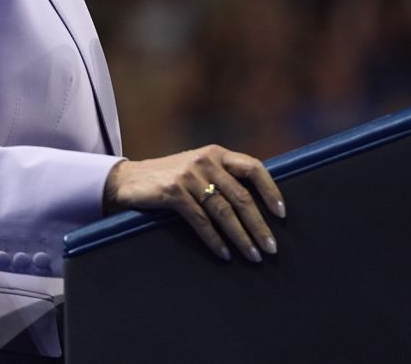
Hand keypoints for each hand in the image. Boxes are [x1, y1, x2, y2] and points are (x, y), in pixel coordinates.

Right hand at [102, 145, 285, 261]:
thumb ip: (223, 178)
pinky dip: (215, 240)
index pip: (253, 168)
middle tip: (271, 248)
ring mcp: (189, 175)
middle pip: (241, 196)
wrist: (128, 180)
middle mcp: (206, 160)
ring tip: (253, 256)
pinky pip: (201, 221)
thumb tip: (258, 205)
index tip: (282, 213)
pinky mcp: (173, 192)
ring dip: (241, 237)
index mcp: (217, 153)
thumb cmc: (169, 178)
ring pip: (223, 212)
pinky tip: (225, 254)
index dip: (270, 190)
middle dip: (259, 225)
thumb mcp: (199, 169)